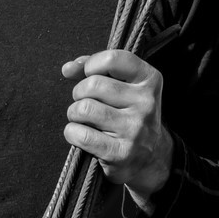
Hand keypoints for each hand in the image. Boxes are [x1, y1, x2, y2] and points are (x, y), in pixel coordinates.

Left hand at [61, 49, 173, 207]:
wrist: (150, 157)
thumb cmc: (128, 114)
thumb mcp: (123, 86)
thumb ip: (96, 69)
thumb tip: (68, 68)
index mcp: (149, 80)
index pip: (113, 59)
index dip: (91, 65)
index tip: (88, 74)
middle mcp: (146, 103)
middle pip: (93, 85)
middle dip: (79, 93)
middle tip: (85, 102)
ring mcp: (135, 129)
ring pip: (85, 108)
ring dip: (74, 113)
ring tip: (82, 119)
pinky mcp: (121, 153)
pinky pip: (81, 134)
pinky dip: (72, 133)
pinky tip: (80, 134)